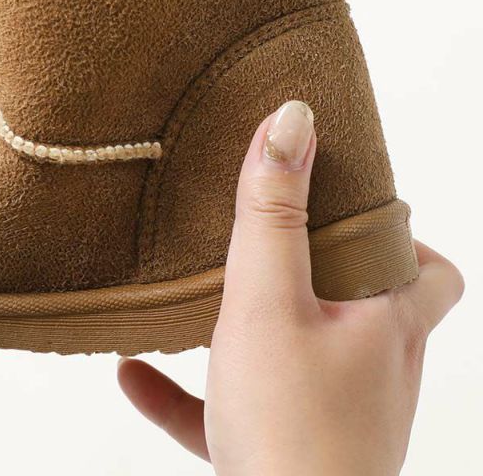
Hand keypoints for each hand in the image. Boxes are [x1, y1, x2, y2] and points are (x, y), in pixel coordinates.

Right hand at [118, 101, 462, 474]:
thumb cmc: (292, 427)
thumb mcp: (267, 299)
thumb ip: (272, 209)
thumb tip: (294, 118)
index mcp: (385, 325)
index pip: (427, 267)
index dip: (398, 233)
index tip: (338, 199)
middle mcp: (371, 373)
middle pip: (366, 308)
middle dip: (321, 273)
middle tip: (270, 239)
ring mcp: (330, 423)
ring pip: (299, 359)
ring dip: (255, 328)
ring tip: (204, 298)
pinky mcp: (280, 463)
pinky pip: (233, 415)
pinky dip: (193, 393)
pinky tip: (132, 374)